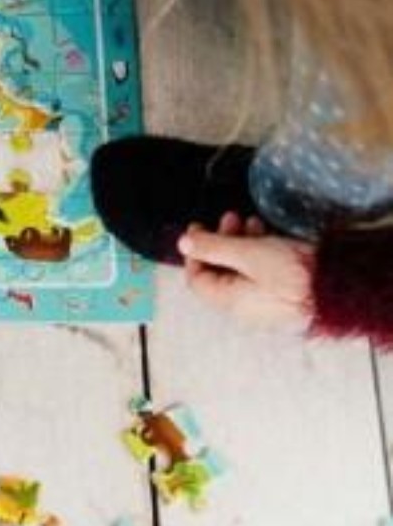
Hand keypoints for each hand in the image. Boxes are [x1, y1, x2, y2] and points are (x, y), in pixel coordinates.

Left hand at [178, 212, 314, 329]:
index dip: (194, 251)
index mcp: (229, 302)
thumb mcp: (248, 254)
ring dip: (240, 242)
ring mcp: (265, 305)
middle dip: (220, 241)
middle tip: (230, 217)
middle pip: (219, 272)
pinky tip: (267, 233)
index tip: (198, 228)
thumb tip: (182, 244)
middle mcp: (243, 308)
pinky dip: (259, 253)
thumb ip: (212, 248)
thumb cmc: (293, 273)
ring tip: (251, 220)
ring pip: (241, 270)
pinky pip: (261, 274)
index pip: (196, 279)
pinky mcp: (284, 297)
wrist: (342, 289)